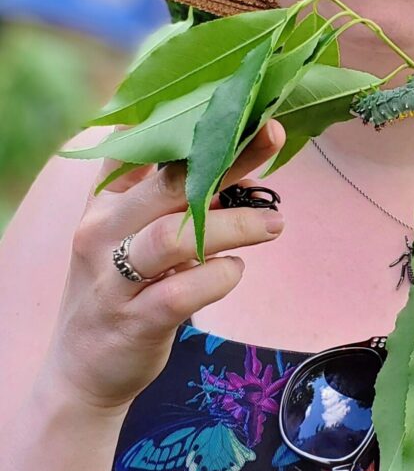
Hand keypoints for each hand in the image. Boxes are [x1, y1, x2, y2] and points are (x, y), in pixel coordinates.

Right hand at [36, 121, 285, 413]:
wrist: (82, 370)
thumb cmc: (118, 286)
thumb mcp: (125, 231)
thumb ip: (160, 189)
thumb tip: (224, 150)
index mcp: (105, 203)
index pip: (146, 148)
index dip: (192, 121)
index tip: (238, 100)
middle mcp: (102, 233)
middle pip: (169, 183)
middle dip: (227, 157)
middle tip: (274, 137)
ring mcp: (114, 278)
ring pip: (174, 237)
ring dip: (233, 224)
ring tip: (274, 222)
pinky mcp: (133, 321)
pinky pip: (180, 293)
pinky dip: (216, 277)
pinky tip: (235, 270)